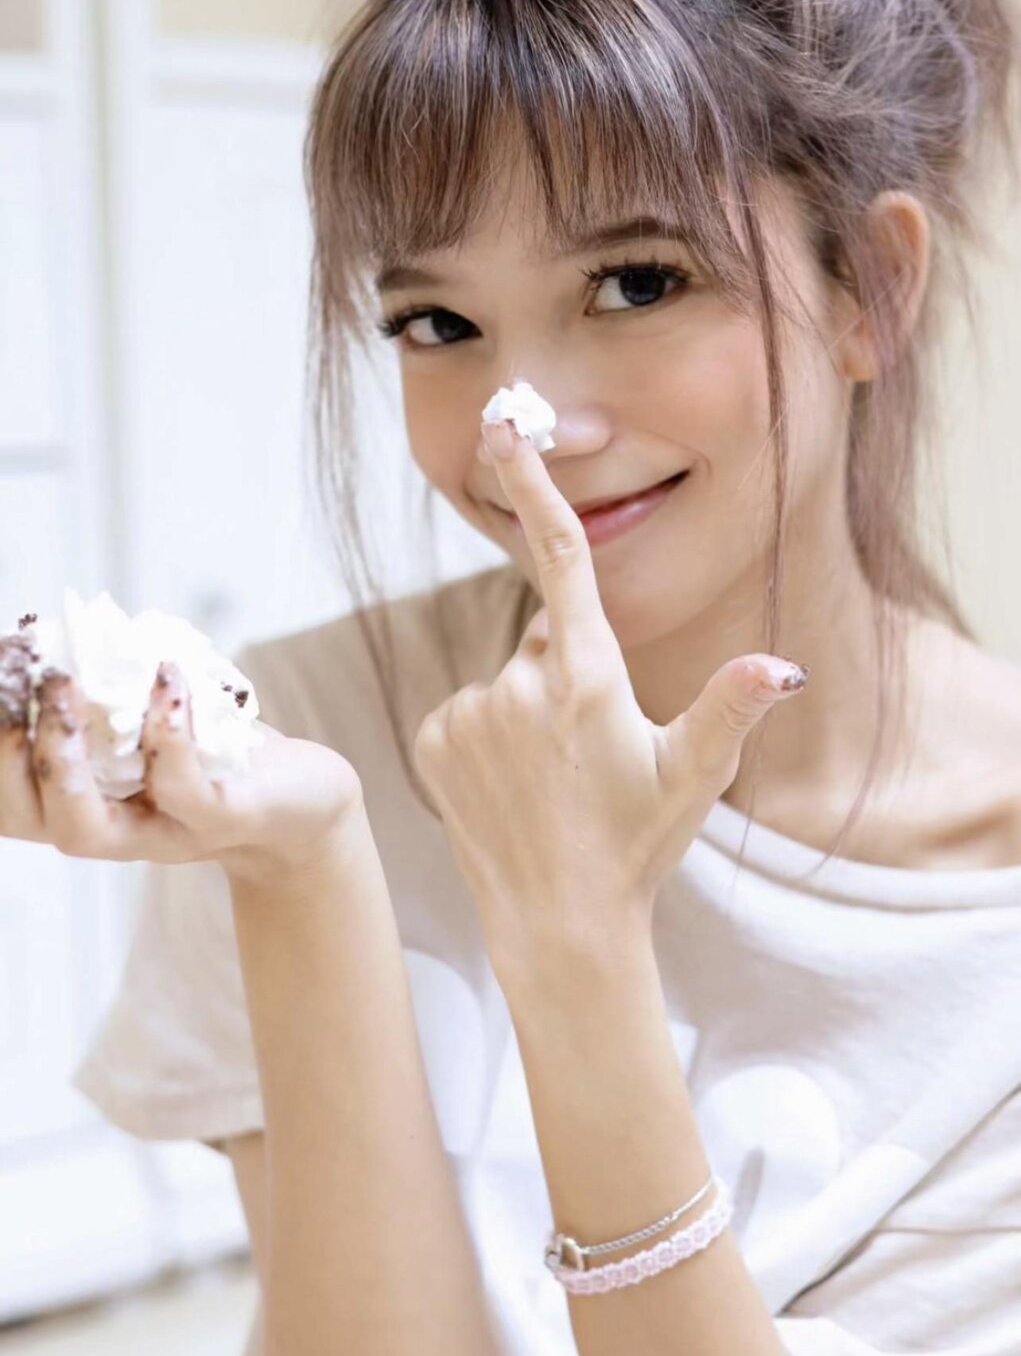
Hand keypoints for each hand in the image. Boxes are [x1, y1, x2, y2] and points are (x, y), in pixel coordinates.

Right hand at [0, 659, 362, 884]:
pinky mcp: (225, 820)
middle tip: (22, 679)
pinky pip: (184, 790)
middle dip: (5, 750)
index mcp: (83, 801)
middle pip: (26, 817)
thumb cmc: (217, 751)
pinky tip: (167, 676)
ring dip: (60, 756)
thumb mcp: (151, 717)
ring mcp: (166, 833)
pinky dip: (167, 730)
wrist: (306, 804)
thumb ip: (106, 688)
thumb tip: (50, 628)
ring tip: (64, 684)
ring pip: (84, 828)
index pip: (5, 794)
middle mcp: (113, 829)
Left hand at [412, 417, 808, 952]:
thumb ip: (733, 707)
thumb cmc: (637, 847)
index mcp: (586, 679)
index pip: (562, 559)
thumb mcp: (695, 776)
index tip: (509, 428)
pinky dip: (486, 738)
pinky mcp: (433, 743)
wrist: (559, 927)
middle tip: (590, 750)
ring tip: (552, 781)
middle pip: (545, 639)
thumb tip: (783, 665)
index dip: (536, 486)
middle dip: (567, 673)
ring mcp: (469, 715)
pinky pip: (466, 714)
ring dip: (526, 713)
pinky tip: (513, 789)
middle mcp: (518, 686)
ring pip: (505, 681)